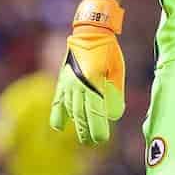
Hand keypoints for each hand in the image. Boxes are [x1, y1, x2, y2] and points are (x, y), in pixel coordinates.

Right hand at [49, 0, 125, 144]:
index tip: (102, 139)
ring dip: (77, 126)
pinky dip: (58, 115)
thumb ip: (115, 92)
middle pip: (82, 115)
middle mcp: (78, 84)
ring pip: (71, 111)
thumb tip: (114, 115)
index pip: (94, 110)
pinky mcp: (62, 81)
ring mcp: (67, 83)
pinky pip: (58, 102)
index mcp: (93, 80)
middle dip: (88, 132)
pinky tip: (59, 127)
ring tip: (84, 139)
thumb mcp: (117, 69)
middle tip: (95, 142)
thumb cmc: (108, 50)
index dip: (98, 127)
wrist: (89, 31)